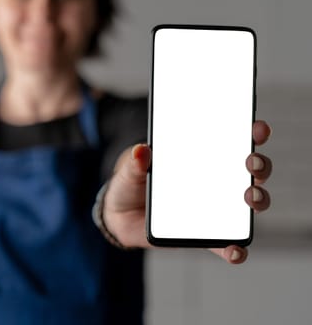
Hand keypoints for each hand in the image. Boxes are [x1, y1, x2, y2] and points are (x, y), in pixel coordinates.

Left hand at [103, 120, 271, 263]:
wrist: (120, 215)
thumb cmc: (132, 183)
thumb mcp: (130, 170)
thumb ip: (135, 162)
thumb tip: (141, 151)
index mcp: (202, 157)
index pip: (234, 140)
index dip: (251, 132)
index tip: (256, 128)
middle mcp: (216, 181)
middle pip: (251, 170)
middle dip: (259, 164)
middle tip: (250, 162)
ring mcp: (214, 208)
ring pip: (247, 204)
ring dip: (258, 199)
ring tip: (250, 198)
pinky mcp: (205, 235)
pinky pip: (226, 243)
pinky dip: (235, 249)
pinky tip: (236, 251)